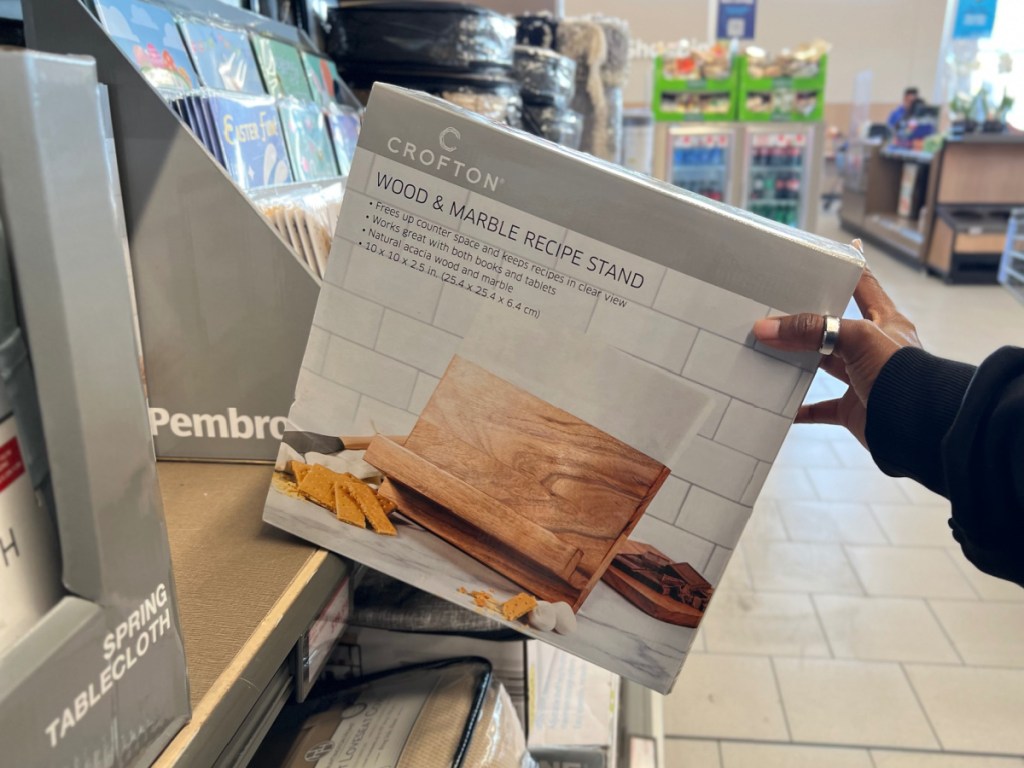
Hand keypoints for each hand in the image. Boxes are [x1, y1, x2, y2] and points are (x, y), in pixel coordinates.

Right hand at [752, 266, 920, 446]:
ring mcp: (862, 379)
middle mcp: (873, 348)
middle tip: (779, 309)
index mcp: (884, 322)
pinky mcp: (853, 408)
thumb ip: (812, 330)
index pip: (865, 286)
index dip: (854, 267)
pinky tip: (783, 405)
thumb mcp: (857, 338)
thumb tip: (767, 327)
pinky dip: (801, 409)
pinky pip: (821, 408)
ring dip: (798, 362)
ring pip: (823, 365)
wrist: (918, 426)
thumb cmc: (903, 374)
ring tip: (770, 352)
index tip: (846, 248)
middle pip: (833, 327)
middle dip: (807, 321)